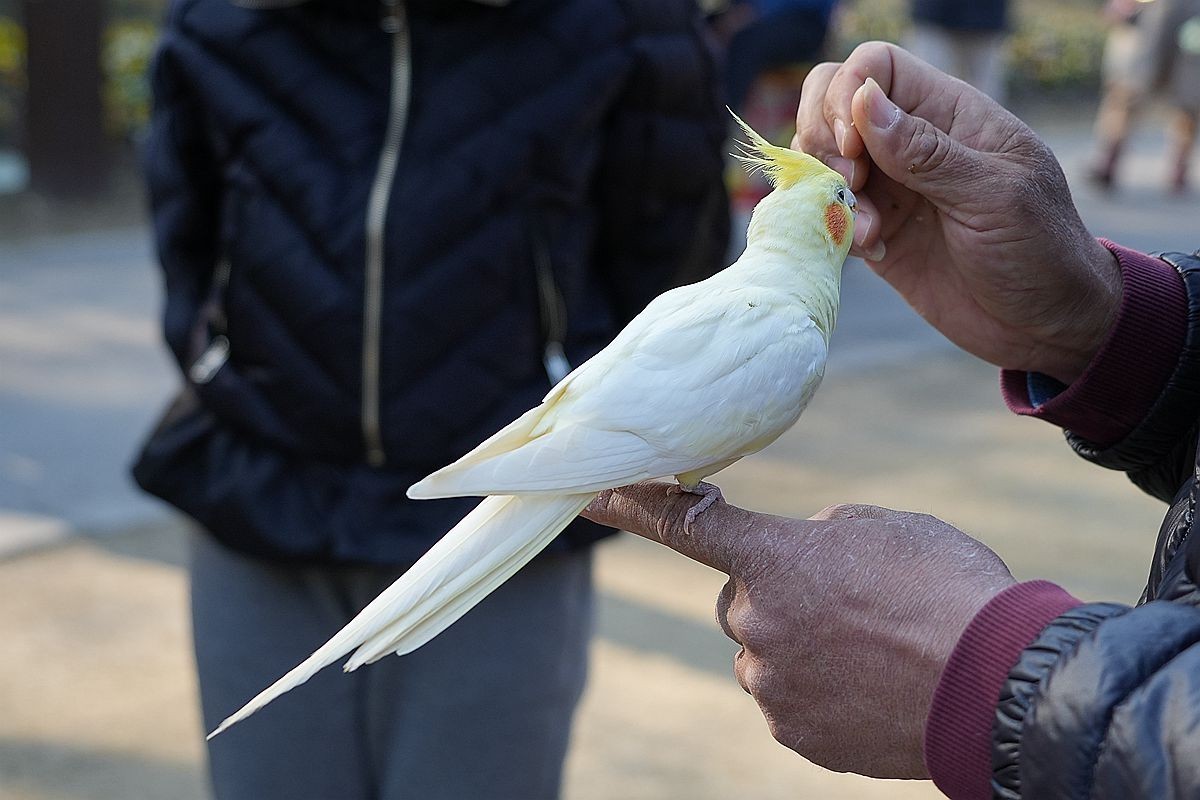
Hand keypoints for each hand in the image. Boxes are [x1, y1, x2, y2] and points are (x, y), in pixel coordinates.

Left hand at [583, 482, 1015, 778]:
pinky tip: (867, 684)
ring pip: (762, 654)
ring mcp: (771, 684)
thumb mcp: (882, 527)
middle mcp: (756, 623)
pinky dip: (814, 690)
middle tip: (841, 602)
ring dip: (797, 646)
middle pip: (737, 601)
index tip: (587, 493)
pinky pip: (786, 700)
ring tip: (869, 648)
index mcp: (772, 558)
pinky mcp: (793, 732)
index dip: (630, 504)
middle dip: (772, 596)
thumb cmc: (947, 589)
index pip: (683, 523)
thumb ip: (818, 534)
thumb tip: (801, 552)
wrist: (998, 683)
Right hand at [793, 42, 1120, 383]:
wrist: (1046, 326)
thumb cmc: (1041, 250)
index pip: (877, 67)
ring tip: (870, 229)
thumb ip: (927, 151)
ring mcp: (892, 189)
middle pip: (833, 104)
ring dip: (828, 191)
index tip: (852, 145)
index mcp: (950, 115)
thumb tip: (863, 100)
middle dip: (822, 139)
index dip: (847, 93)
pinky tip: (873, 250)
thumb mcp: (994, 197)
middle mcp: (912, 143)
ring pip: (823, 161)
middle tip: (850, 183)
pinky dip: (836, 229)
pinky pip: (831, 214)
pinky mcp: (878, 233)